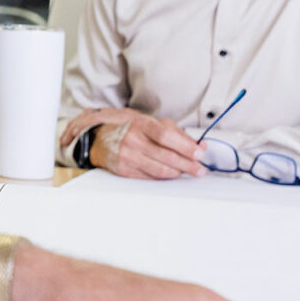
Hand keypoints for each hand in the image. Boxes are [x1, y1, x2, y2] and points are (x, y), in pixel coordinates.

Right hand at [61, 107, 205, 179]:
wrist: (99, 139)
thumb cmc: (130, 129)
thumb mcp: (150, 123)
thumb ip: (176, 133)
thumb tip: (198, 145)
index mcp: (140, 124)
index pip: (166, 135)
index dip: (185, 146)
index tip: (199, 153)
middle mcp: (132, 140)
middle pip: (166, 156)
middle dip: (188, 164)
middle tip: (200, 168)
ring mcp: (127, 156)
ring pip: (160, 170)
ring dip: (179, 172)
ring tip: (190, 171)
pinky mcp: (124, 170)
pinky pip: (150, 177)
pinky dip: (165, 176)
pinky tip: (173, 173)